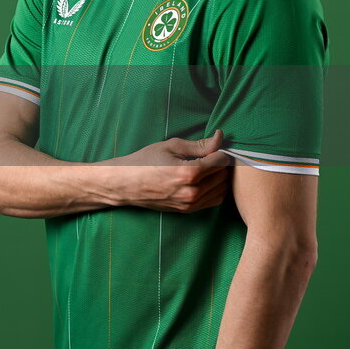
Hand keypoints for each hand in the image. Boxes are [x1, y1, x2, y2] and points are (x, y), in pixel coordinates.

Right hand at [98, 130, 233, 212]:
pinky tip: (205, 180)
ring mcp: (190, 203)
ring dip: (220, 177)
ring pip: (222, 189)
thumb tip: (220, 138)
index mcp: (189, 172)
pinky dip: (215, 190)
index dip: (220, 150)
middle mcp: (192, 191)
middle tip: (210, 155)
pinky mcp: (187, 210)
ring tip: (208, 167)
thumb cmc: (144, 161)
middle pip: (224, 175)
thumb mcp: (170, 146)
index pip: (221, 160)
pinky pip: (214, 200)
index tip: (213, 145)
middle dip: (221, 163)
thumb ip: (199, 145)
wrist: (125, 184)